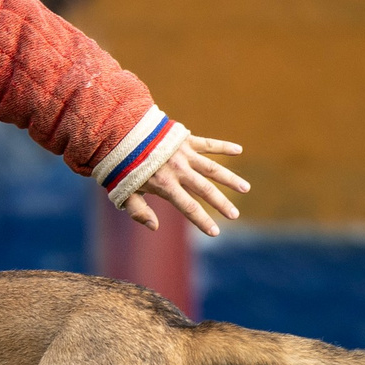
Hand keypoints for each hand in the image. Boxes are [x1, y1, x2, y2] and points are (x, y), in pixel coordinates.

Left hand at [122, 135, 248, 236]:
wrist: (119, 132)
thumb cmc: (120, 165)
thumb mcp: (123, 192)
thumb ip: (138, 211)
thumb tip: (155, 227)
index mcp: (165, 185)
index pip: (188, 208)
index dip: (202, 221)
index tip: (215, 232)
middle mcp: (178, 170)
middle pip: (206, 190)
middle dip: (222, 204)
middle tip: (235, 215)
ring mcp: (184, 154)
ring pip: (212, 168)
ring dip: (230, 179)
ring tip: (245, 188)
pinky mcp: (185, 140)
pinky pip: (208, 144)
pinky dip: (223, 146)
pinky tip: (239, 150)